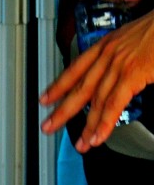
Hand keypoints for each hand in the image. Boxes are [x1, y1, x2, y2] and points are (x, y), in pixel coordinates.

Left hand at [40, 9, 153, 150]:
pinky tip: (97, 137)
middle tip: (48, 126)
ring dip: (87, 126)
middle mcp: (109, 52)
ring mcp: (119, 63)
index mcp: (109, 43)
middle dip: (62, 110)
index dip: (59, 85)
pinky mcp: (132, 73)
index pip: (76, 68)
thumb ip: (125, 60)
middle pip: (80, 87)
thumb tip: (122, 79)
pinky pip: (114, 103)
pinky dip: (105, 123)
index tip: (46, 98)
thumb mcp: (138, 40)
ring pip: (96, 100)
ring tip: (81, 144)